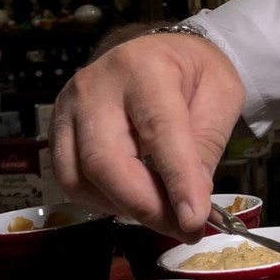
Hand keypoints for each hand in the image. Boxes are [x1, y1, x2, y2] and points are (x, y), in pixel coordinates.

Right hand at [51, 33, 245, 240]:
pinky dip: (104, 200)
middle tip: (183, 228)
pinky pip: (71, 180)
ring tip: (165, 212)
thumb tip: (191, 202)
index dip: (176, 179)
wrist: (159, 52)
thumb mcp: (222, 95)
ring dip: (125, 207)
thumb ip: (206, 144)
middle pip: (106, 160)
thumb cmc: (193, 72)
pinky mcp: (57, 130)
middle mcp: (95, 86)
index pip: (159, 130)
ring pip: (81, 178)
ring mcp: (68, 108)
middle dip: (145, 206)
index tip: (193, 219)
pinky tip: (136, 197)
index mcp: (144, 68)